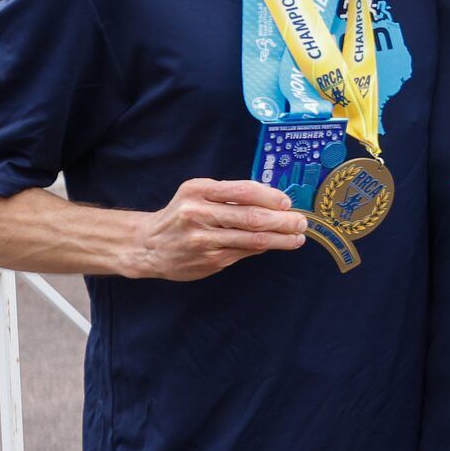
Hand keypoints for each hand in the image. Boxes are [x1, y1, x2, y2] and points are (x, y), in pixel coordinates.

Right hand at [128, 178, 307, 280]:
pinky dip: (263, 248)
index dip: (271, 197)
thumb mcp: (197, 195)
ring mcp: (203, 239)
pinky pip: (244, 252)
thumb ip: (230, 195)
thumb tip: (274, 200)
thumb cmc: (181, 215)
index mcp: (198, 190)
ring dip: (280, 239)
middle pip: (252, 217)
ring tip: (297, 237)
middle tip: (301, 222)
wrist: (148, 245)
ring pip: (252, 239)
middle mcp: (198, 213)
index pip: (243, 191)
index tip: (288, 203)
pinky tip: (276, 245)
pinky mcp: (209, 259)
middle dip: (283, 221)